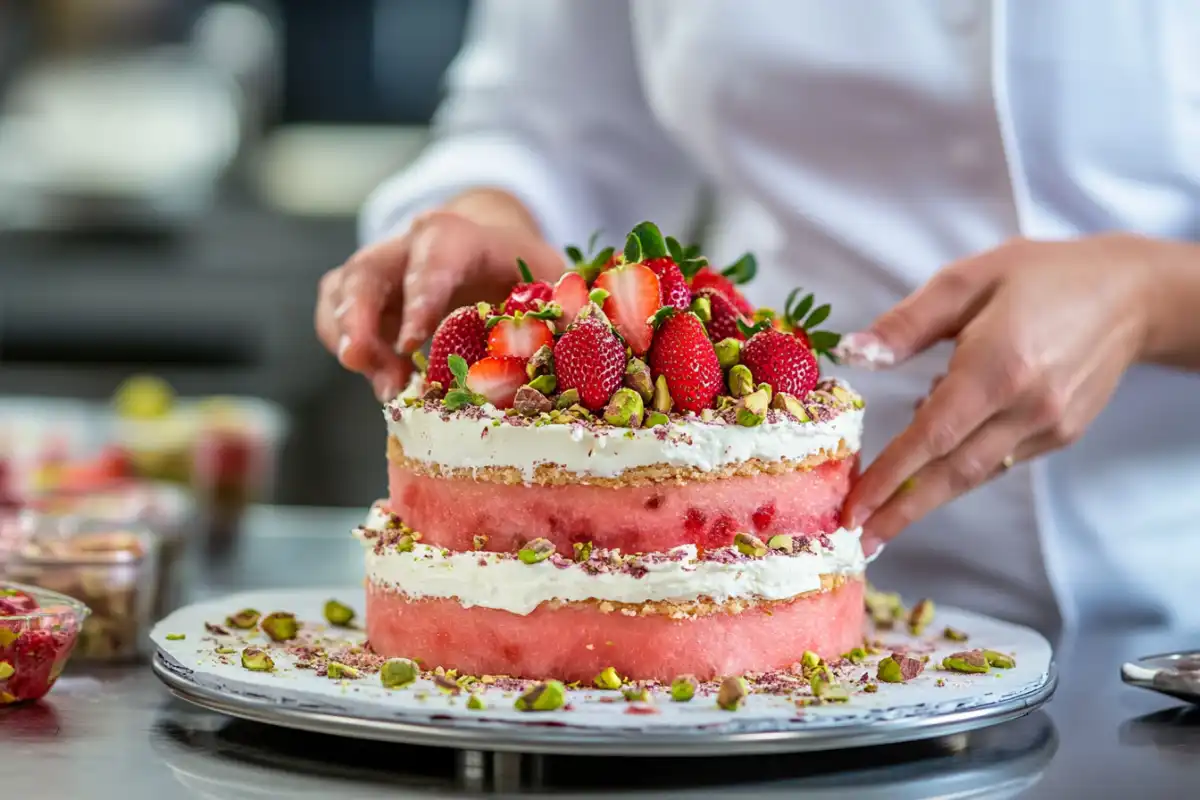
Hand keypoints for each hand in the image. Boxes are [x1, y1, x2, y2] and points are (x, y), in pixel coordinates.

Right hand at [315, 191, 563, 400]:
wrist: (486, 248)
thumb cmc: (519, 271)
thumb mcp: (547, 277)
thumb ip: (555, 304)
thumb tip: (571, 336)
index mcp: (458, 237)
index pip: (432, 258)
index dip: (419, 297)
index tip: (412, 343)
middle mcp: (408, 246)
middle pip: (368, 272)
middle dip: (359, 320)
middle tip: (363, 364)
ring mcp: (379, 269)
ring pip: (342, 293)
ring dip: (350, 341)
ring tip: (384, 389)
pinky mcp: (359, 294)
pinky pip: (332, 315)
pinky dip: (344, 347)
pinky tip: (378, 382)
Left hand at [842, 235, 1161, 554]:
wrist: (1128, 295)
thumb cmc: (1040, 277)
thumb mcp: (967, 280)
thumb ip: (907, 323)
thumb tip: (853, 353)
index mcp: (999, 367)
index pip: (934, 435)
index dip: (891, 474)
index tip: (855, 506)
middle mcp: (1028, 407)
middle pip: (955, 473)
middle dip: (902, 510)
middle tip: (858, 538)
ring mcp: (1049, 427)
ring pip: (976, 473)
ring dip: (926, 499)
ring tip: (881, 519)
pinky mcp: (1061, 435)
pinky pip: (998, 460)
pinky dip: (960, 467)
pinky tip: (932, 458)